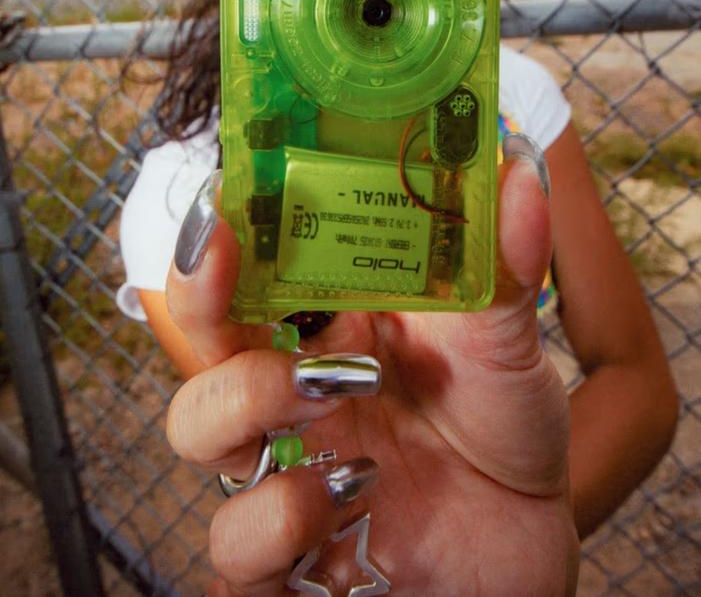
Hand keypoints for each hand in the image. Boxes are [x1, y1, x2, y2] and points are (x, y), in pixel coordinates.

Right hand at [166, 135, 578, 595]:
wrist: (527, 537)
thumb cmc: (504, 430)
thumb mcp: (507, 346)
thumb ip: (503, 269)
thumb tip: (516, 174)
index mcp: (335, 326)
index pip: (255, 268)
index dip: (228, 234)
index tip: (226, 200)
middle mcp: (296, 387)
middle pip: (205, 336)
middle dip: (204, 301)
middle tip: (238, 277)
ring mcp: (285, 464)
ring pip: (196, 429)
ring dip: (245, 407)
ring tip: (326, 406)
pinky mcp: (291, 550)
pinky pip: (233, 548)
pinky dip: (277, 523)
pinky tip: (349, 509)